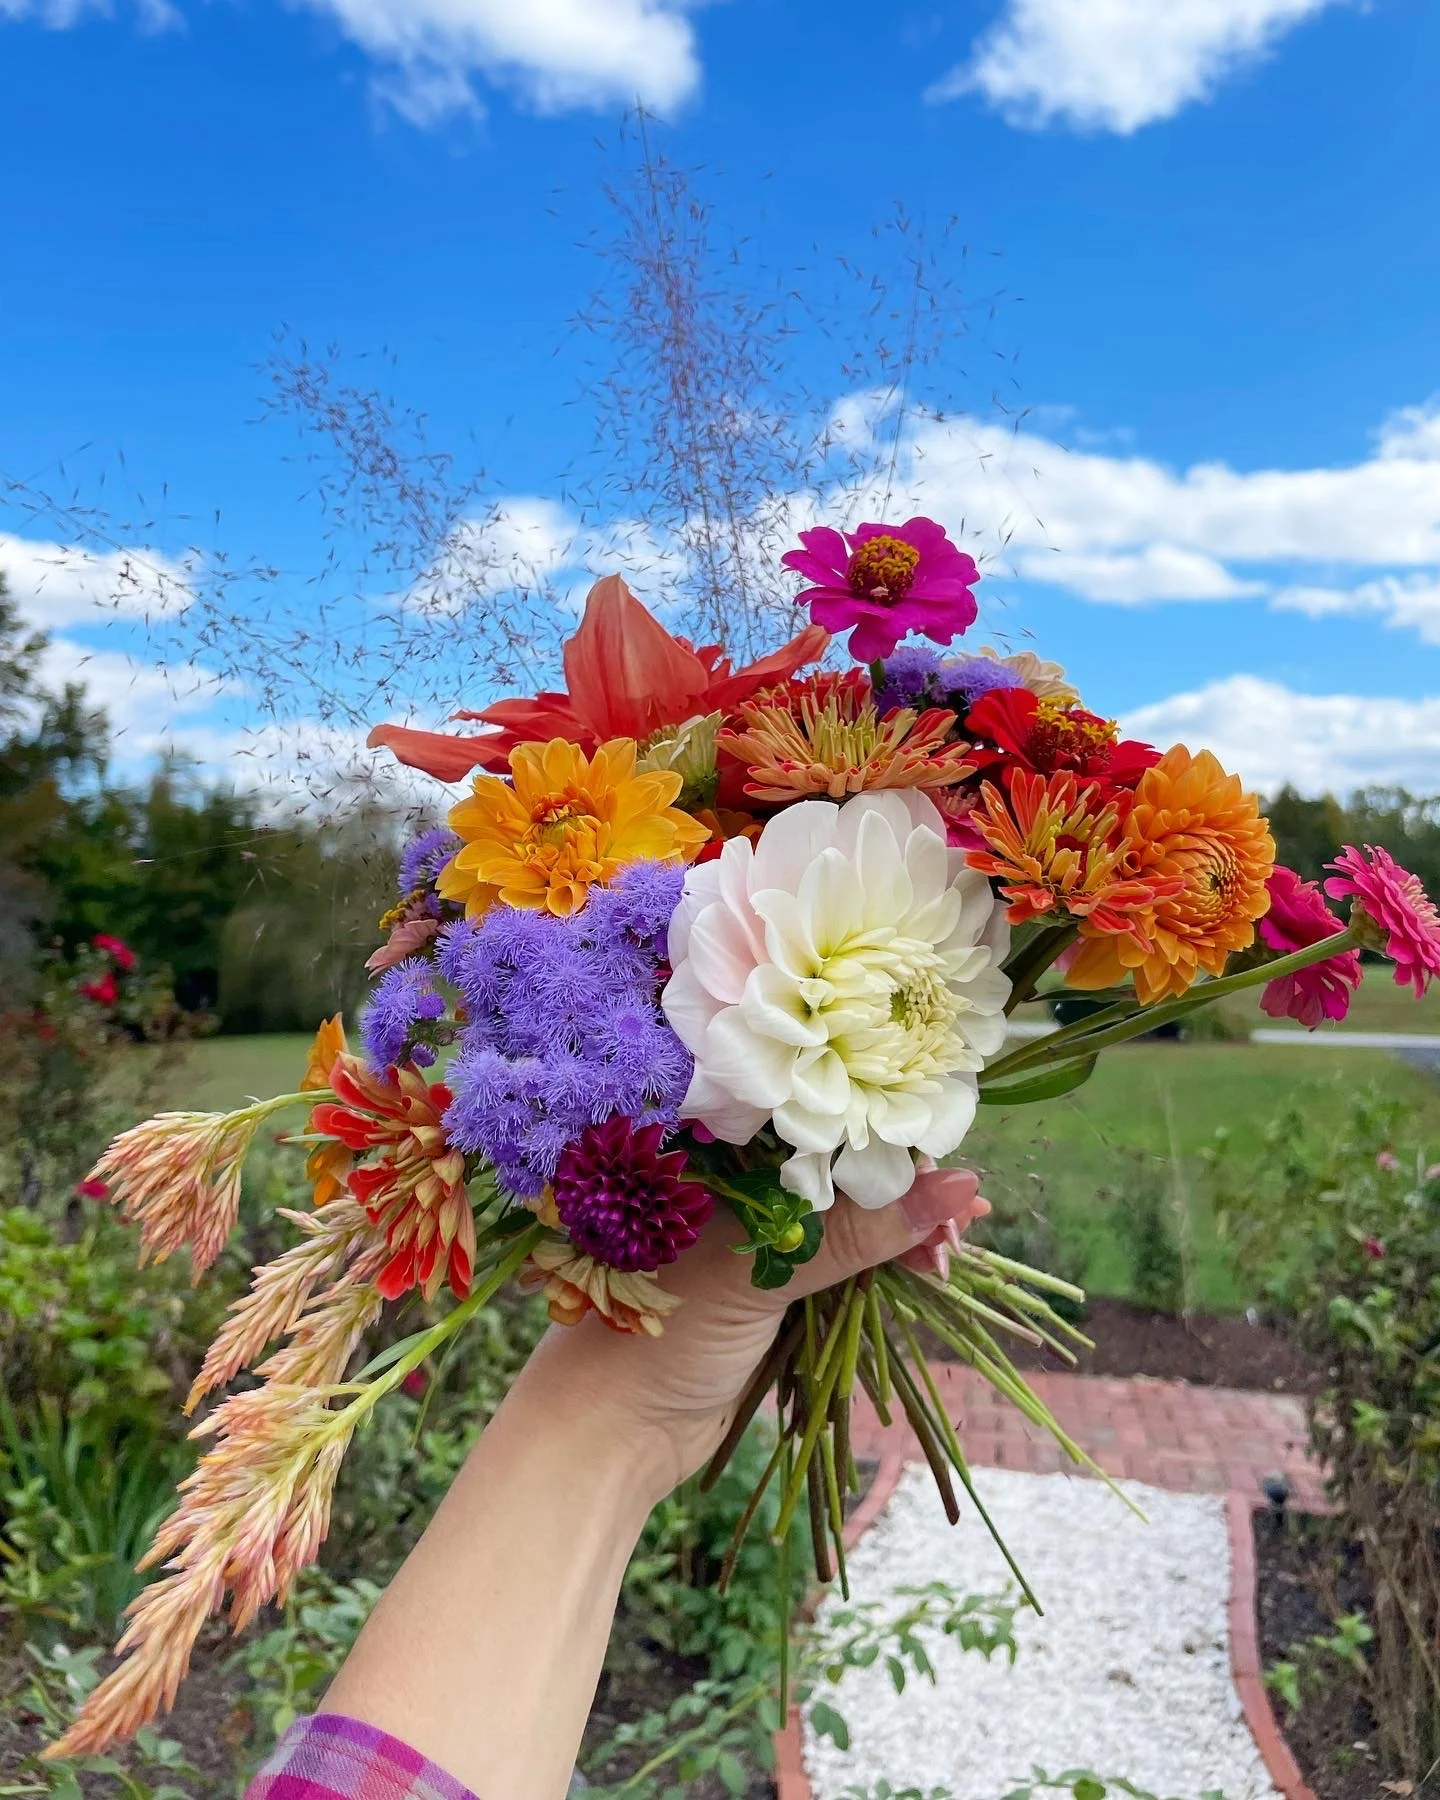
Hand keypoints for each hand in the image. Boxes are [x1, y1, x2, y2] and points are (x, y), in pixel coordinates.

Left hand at [516, 1163, 990, 1499]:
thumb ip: (857, 1232)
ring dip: (903, 1232)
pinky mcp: (773, 1289)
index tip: (947, 1164)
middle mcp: (737, 1184)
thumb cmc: (659, 1332)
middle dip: (904, 1189)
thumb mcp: (762, 1274)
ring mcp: (758, 1239)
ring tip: (950, 1253)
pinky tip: (926, 1266)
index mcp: (715, 1154)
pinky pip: (843, 1265)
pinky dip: (885, 1267)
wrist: (608, 1433)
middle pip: (840, 1170)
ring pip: (850, 1219)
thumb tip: (957, 1184)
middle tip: (962, 1222)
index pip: (815, 1121)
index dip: (884, 1136)